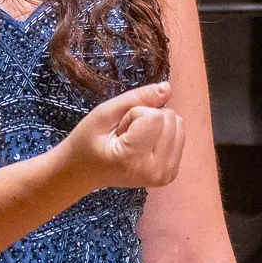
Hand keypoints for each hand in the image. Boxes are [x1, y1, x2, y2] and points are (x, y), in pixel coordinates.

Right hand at [58, 80, 184, 190]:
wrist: (82, 172)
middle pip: (170, 118)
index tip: (118, 130)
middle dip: (146, 118)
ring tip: (133, 140)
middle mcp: (155, 171)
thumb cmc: (87, 142)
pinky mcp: (171, 174)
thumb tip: (168, 87)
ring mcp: (166, 175)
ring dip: (155, 125)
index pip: (155, 116)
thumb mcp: (104, 113)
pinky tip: (142, 146)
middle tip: (124, 136)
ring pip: (178, 124)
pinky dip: (161, 134)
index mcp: (134, 159)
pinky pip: (179, 135)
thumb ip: (137, 98)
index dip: (134, 113)